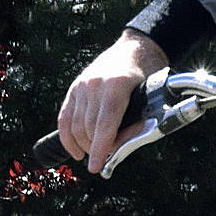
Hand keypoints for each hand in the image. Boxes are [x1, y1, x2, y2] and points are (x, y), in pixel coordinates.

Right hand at [57, 31, 167, 174]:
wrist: (135, 48)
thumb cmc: (148, 74)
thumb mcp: (151, 97)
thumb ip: (138, 121)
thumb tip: (121, 147)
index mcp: (117, 85)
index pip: (105, 124)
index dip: (101, 147)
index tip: (97, 166)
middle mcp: (95, 85)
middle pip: (89, 127)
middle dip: (97, 147)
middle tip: (109, 156)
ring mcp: (81, 85)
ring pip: (76, 125)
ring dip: (85, 144)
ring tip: (96, 153)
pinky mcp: (74, 88)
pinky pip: (65, 118)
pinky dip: (68, 137)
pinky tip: (76, 151)